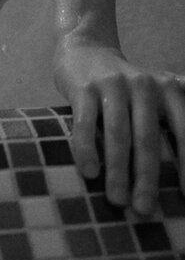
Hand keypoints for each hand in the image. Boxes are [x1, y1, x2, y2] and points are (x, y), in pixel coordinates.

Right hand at [54, 41, 184, 215]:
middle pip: (147, 138)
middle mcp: (143, 84)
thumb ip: (182, 112)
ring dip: (117, 171)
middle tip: (145, 210)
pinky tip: (88, 172)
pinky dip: (86, 149)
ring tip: (117, 200)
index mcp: (169, 89)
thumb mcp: (162, 90)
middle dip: (147, 178)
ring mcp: (112, 84)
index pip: (183, 132)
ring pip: (117, 134)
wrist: (86, 49)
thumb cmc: (128, 85)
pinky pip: (84, 123)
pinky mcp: (84, 87)